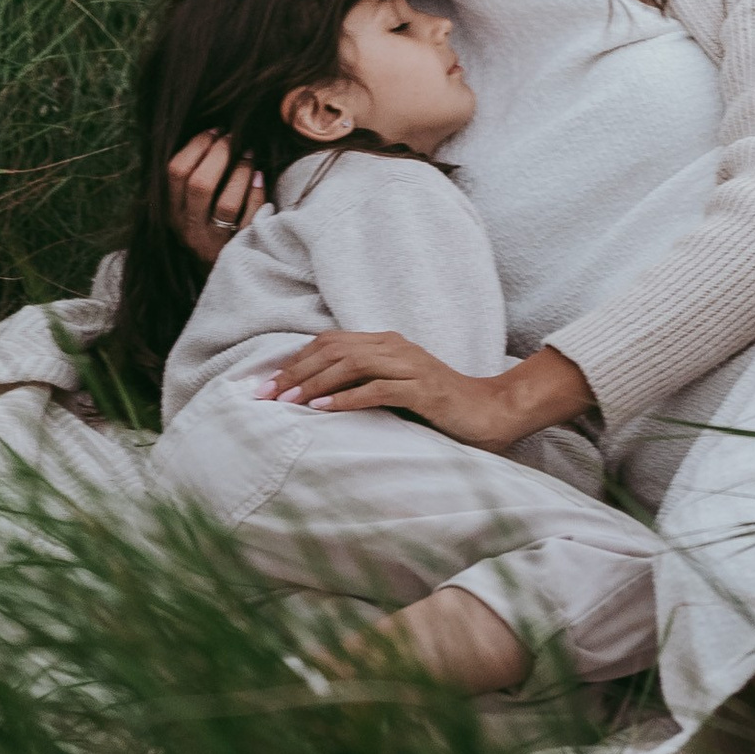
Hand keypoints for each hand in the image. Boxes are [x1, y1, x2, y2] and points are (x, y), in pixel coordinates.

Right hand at [169, 130, 264, 265]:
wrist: (221, 273)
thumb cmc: (205, 225)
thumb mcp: (187, 207)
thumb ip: (191, 177)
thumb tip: (214, 132)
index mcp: (171, 212)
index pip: (175, 172)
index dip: (196, 145)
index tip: (215, 130)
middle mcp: (189, 229)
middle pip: (199, 185)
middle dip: (219, 154)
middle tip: (233, 137)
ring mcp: (214, 242)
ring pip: (226, 204)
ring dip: (240, 172)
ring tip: (249, 154)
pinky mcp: (238, 249)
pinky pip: (250, 218)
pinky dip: (257, 195)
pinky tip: (261, 177)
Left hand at [260, 328, 520, 448]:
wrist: (489, 411)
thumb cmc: (439, 406)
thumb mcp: (395, 390)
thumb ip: (364, 384)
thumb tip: (317, 398)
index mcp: (386, 343)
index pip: (330, 342)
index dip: (296, 360)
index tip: (268, 383)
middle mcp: (394, 347)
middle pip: (334, 350)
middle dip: (295, 372)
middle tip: (265, 395)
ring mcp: (409, 366)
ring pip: (351, 365)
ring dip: (314, 383)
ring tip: (287, 402)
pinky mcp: (422, 389)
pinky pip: (377, 389)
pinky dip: (346, 399)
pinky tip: (323, 409)